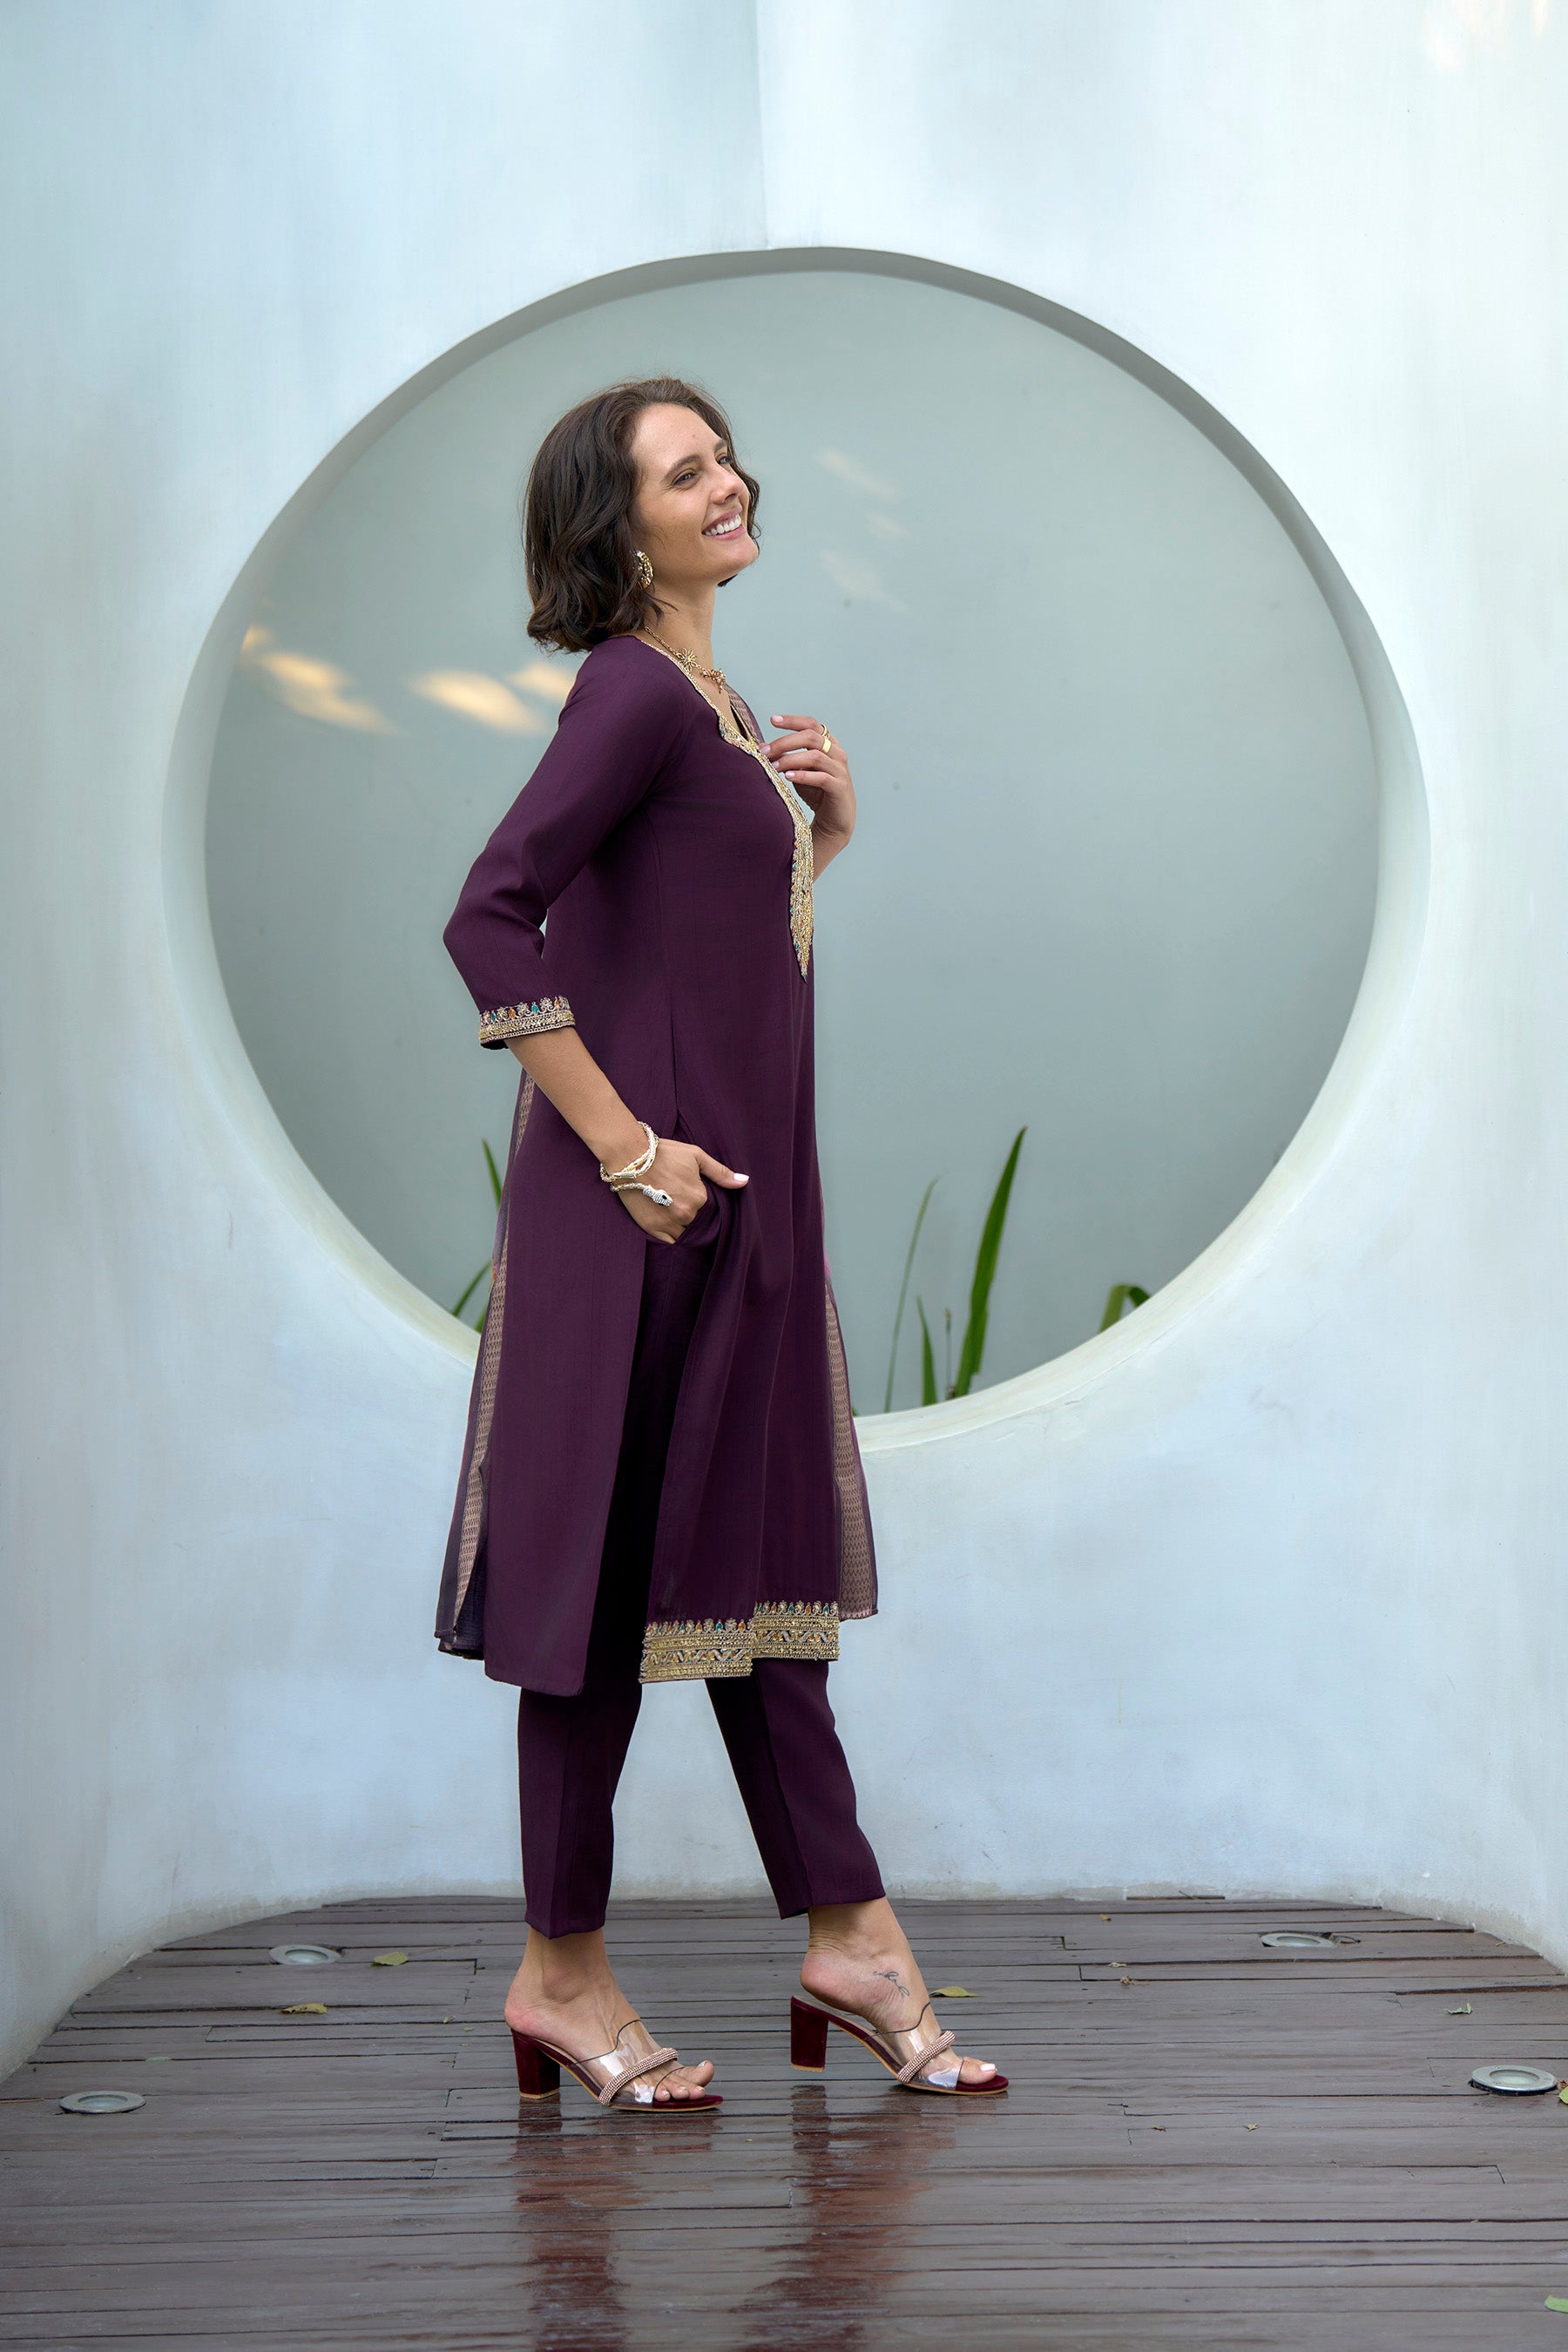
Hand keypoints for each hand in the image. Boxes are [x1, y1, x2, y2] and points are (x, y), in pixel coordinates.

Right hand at [613, 1136, 747, 1243]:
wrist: (629, 1156)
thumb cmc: (664, 1153)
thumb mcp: (696, 1156)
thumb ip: (720, 1172)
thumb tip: (744, 1181)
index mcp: (700, 1197)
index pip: (710, 1209)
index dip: (704, 1204)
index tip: (694, 1197)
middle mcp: (686, 1214)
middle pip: (698, 1223)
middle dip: (694, 1216)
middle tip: (682, 1204)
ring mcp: (669, 1224)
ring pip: (686, 1235)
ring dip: (684, 1228)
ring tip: (675, 1215)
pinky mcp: (652, 1229)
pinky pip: (670, 1243)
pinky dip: (672, 1238)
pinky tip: (669, 1227)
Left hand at [768, 713, 854, 867]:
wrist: (834, 819)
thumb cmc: (815, 791)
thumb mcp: (798, 771)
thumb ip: (785, 758)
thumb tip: (763, 748)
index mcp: (828, 744)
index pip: (811, 724)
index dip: (792, 720)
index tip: (773, 720)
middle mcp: (837, 753)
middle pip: (810, 737)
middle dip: (784, 742)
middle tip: (765, 751)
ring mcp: (840, 769)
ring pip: (815, 756)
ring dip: (790, 760)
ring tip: (772, 767)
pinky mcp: (840, 787)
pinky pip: (821, 777)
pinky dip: (802, 776)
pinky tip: (787, 777)